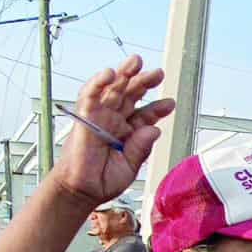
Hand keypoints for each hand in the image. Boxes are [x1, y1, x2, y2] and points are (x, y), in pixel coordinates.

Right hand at [47, 55, 173, 208]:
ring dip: (124, 74)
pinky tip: (109, 73)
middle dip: (144, 83)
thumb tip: (154, 129)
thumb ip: (141, 148)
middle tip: (158, 73)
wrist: (81, 190)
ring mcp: (100, 117)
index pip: (146, 116)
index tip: (170, 103)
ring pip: (113, 90)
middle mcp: (115, 121)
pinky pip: (90, 96)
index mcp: (129, 133)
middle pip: (131, 96)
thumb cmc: (103, 180)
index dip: (158, 108)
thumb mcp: (130, 167)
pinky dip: (98, 83)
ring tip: (136, 61)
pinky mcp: (84, 117)